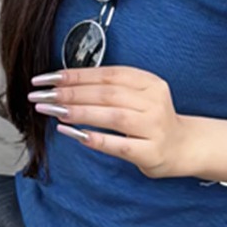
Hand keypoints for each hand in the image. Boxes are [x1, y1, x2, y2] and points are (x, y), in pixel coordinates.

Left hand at [29, 66, 191, 178]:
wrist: (183, 148)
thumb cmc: (152, 121)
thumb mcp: (138, 97)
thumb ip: (110, 89)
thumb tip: (65, 84)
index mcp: (149, 83)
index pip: (108, 74)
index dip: (76, 75)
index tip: (49, 78)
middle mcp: (154, 102)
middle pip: (107, 93)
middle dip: (71, 93)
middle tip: (43, 95)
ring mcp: (154, 127)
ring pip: (112, 115)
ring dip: (79, 112)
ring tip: (53, 111)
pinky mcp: (150, 151)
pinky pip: (118, 144)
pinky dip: (94, 138)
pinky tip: (72, 134)